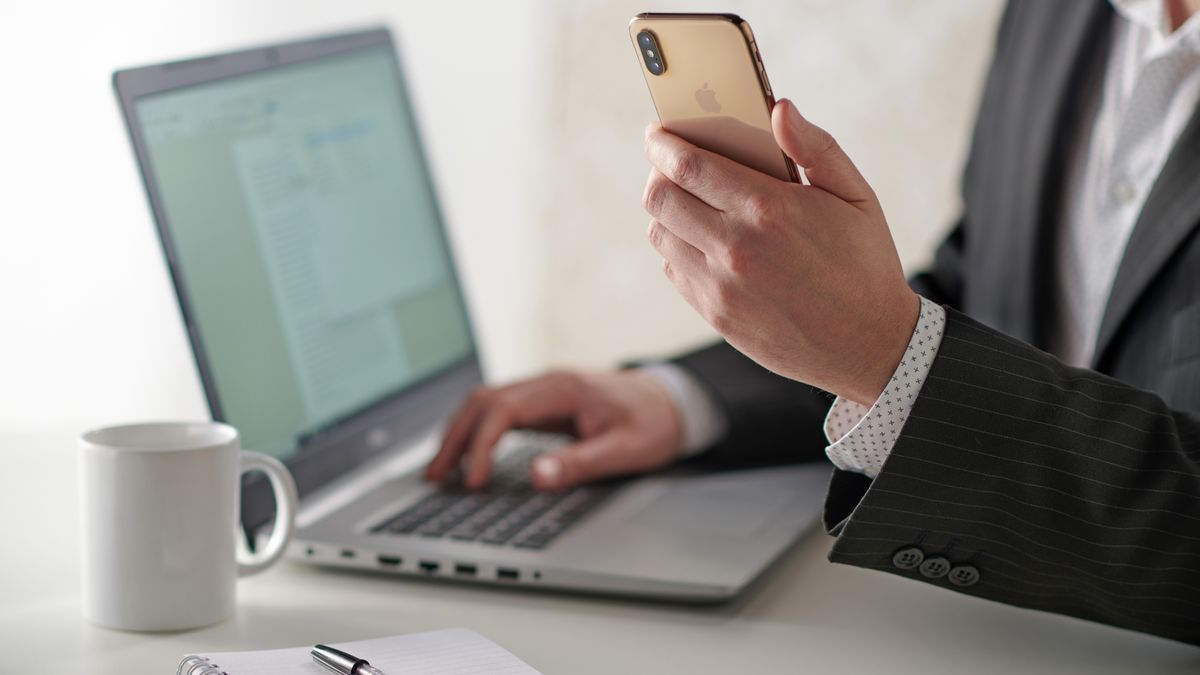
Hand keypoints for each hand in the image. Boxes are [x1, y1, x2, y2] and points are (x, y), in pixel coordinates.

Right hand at [425, 369, 683, 490]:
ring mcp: (543, 389)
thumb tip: (537, 477)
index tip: (472, 481)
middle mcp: (547, 382)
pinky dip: (476, 430)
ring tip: (441, 470)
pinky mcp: (544, 400)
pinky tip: (467, 454)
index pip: (503, 410)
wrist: (673, 401)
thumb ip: (580, 462)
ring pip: (486, 402)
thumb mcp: (625, 449)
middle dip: (455, 438)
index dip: (480, 446)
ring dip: (460, 432)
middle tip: (435, 477)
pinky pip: (499, 410)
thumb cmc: (653, 423)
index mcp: (563, 388)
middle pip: (484, 401)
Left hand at [641, 99, 918, 405]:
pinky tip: (703, 239)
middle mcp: (736, 249)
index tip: (656, 134)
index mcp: (768, 210)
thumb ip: (815, 148)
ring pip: (660, 234)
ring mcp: (721, 287)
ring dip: (666, 212)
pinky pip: (674, 269)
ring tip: (687, 201)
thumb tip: (779, 108)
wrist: (870, 345)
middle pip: (660, 199)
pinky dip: (679, 247)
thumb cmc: (865, 262)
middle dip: (658, 173)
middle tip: (668, 164)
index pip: (689, 166)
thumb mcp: (855, 196)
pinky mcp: (716, 315)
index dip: (663, 145)